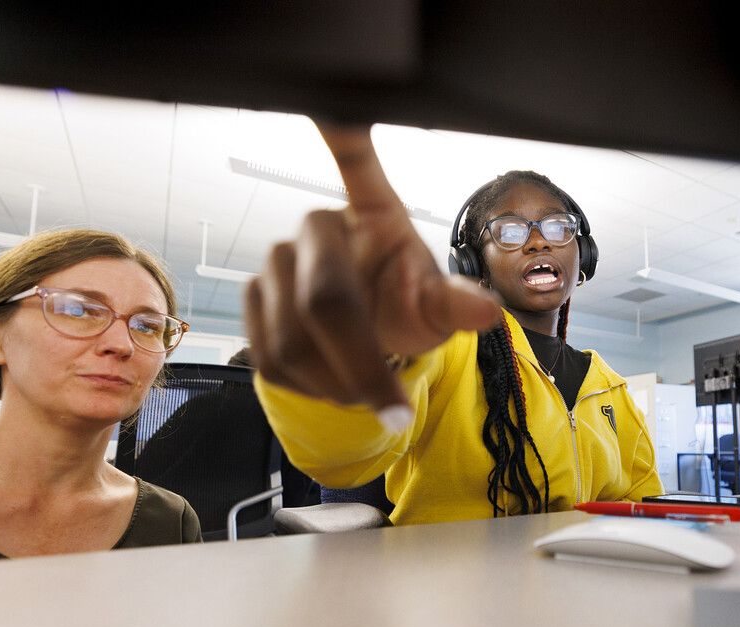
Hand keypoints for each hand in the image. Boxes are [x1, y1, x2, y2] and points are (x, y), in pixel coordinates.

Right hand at [245, 122, 500, 415]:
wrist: (364, 337)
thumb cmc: (405, 303)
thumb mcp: (438, 305)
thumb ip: (456, 304)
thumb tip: (488, 311)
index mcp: (371, 214)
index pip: (357, 164)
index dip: (340, 131)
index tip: (332, 103)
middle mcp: (314, 229)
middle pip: (325, 301)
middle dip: (362, 366)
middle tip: (393, 410)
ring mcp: (273, 264)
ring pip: (292, 340)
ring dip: (337, 386)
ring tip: (370, 398)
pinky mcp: (251, 303)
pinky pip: (270, 358)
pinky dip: (310, 390)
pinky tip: (336, 387)